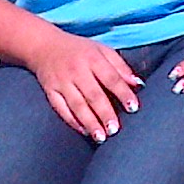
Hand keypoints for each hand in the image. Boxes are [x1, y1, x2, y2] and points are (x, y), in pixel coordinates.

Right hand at [26, 30, 142, 140]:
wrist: (44, 46)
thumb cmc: (79, 51)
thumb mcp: (102, 50)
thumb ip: (120, 67)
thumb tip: (138, 84)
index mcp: (92, 58)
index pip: (111, 78)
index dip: (123, 93)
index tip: (133, 107)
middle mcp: (76, 70)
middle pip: (93, 94)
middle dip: (105, 113)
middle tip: (115, 129)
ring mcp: (62, 82)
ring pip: (77, 105)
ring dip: (89, 122)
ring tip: (101, 137)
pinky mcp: (50, 91)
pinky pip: (61, 109)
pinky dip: (72, 121)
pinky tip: (84, 131)